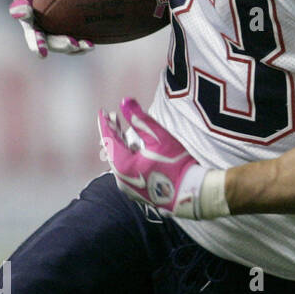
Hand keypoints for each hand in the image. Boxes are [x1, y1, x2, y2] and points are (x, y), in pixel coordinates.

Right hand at [8, 0, 94, 57]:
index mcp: (26, 5)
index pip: (20, 9)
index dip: (20, 10)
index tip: (23, 11)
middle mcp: (35, 23)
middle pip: (34, 35)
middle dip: (37, 43)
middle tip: (42, 50)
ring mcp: (51, 34)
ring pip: (55, 45)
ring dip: (64, 46)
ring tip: (78, 44)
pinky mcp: (67, 39)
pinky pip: (72, 47)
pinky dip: (79, 47)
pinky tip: (90, 44)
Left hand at [97, 97, 227, 219]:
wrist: (192, 192)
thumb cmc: (177, 164)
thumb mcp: (159, 137)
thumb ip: (140, 119)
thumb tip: (125, 101)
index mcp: (123, 165)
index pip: (110, 139)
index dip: (106, 123)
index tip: (103, 111)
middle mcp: (121, 179)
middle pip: (113, 151)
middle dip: (113, 133)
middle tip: (113, 118)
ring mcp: (129, 188)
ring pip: (120, 162)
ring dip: (122, 145)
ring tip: (123, 133)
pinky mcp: (137, 192)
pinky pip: (127, 171)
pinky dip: (129, 158)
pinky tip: (135, 151)